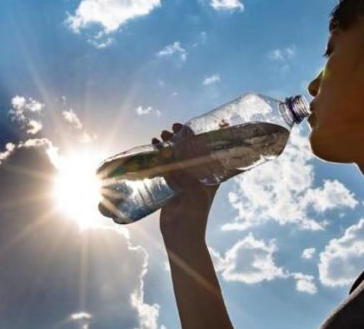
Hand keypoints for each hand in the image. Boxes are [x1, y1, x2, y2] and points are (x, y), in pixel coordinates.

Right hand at [152, 123, 219, 241]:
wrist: (182, 237)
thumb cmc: (195, 216)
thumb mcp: (196, 193)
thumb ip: (186, 176)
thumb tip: (171, 159)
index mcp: (211, 175)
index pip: (209, 150)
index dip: (201, 135)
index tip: (189, 125)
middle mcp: (198, 175)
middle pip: (190, 150)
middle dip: (180, 137)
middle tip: (171, 129)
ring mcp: (184, 180)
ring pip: (176, 157)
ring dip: (168, 145)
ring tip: (159, 137)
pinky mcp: (171, 186)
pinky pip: (165, 167)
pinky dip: (159, 157)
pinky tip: (153, 148)